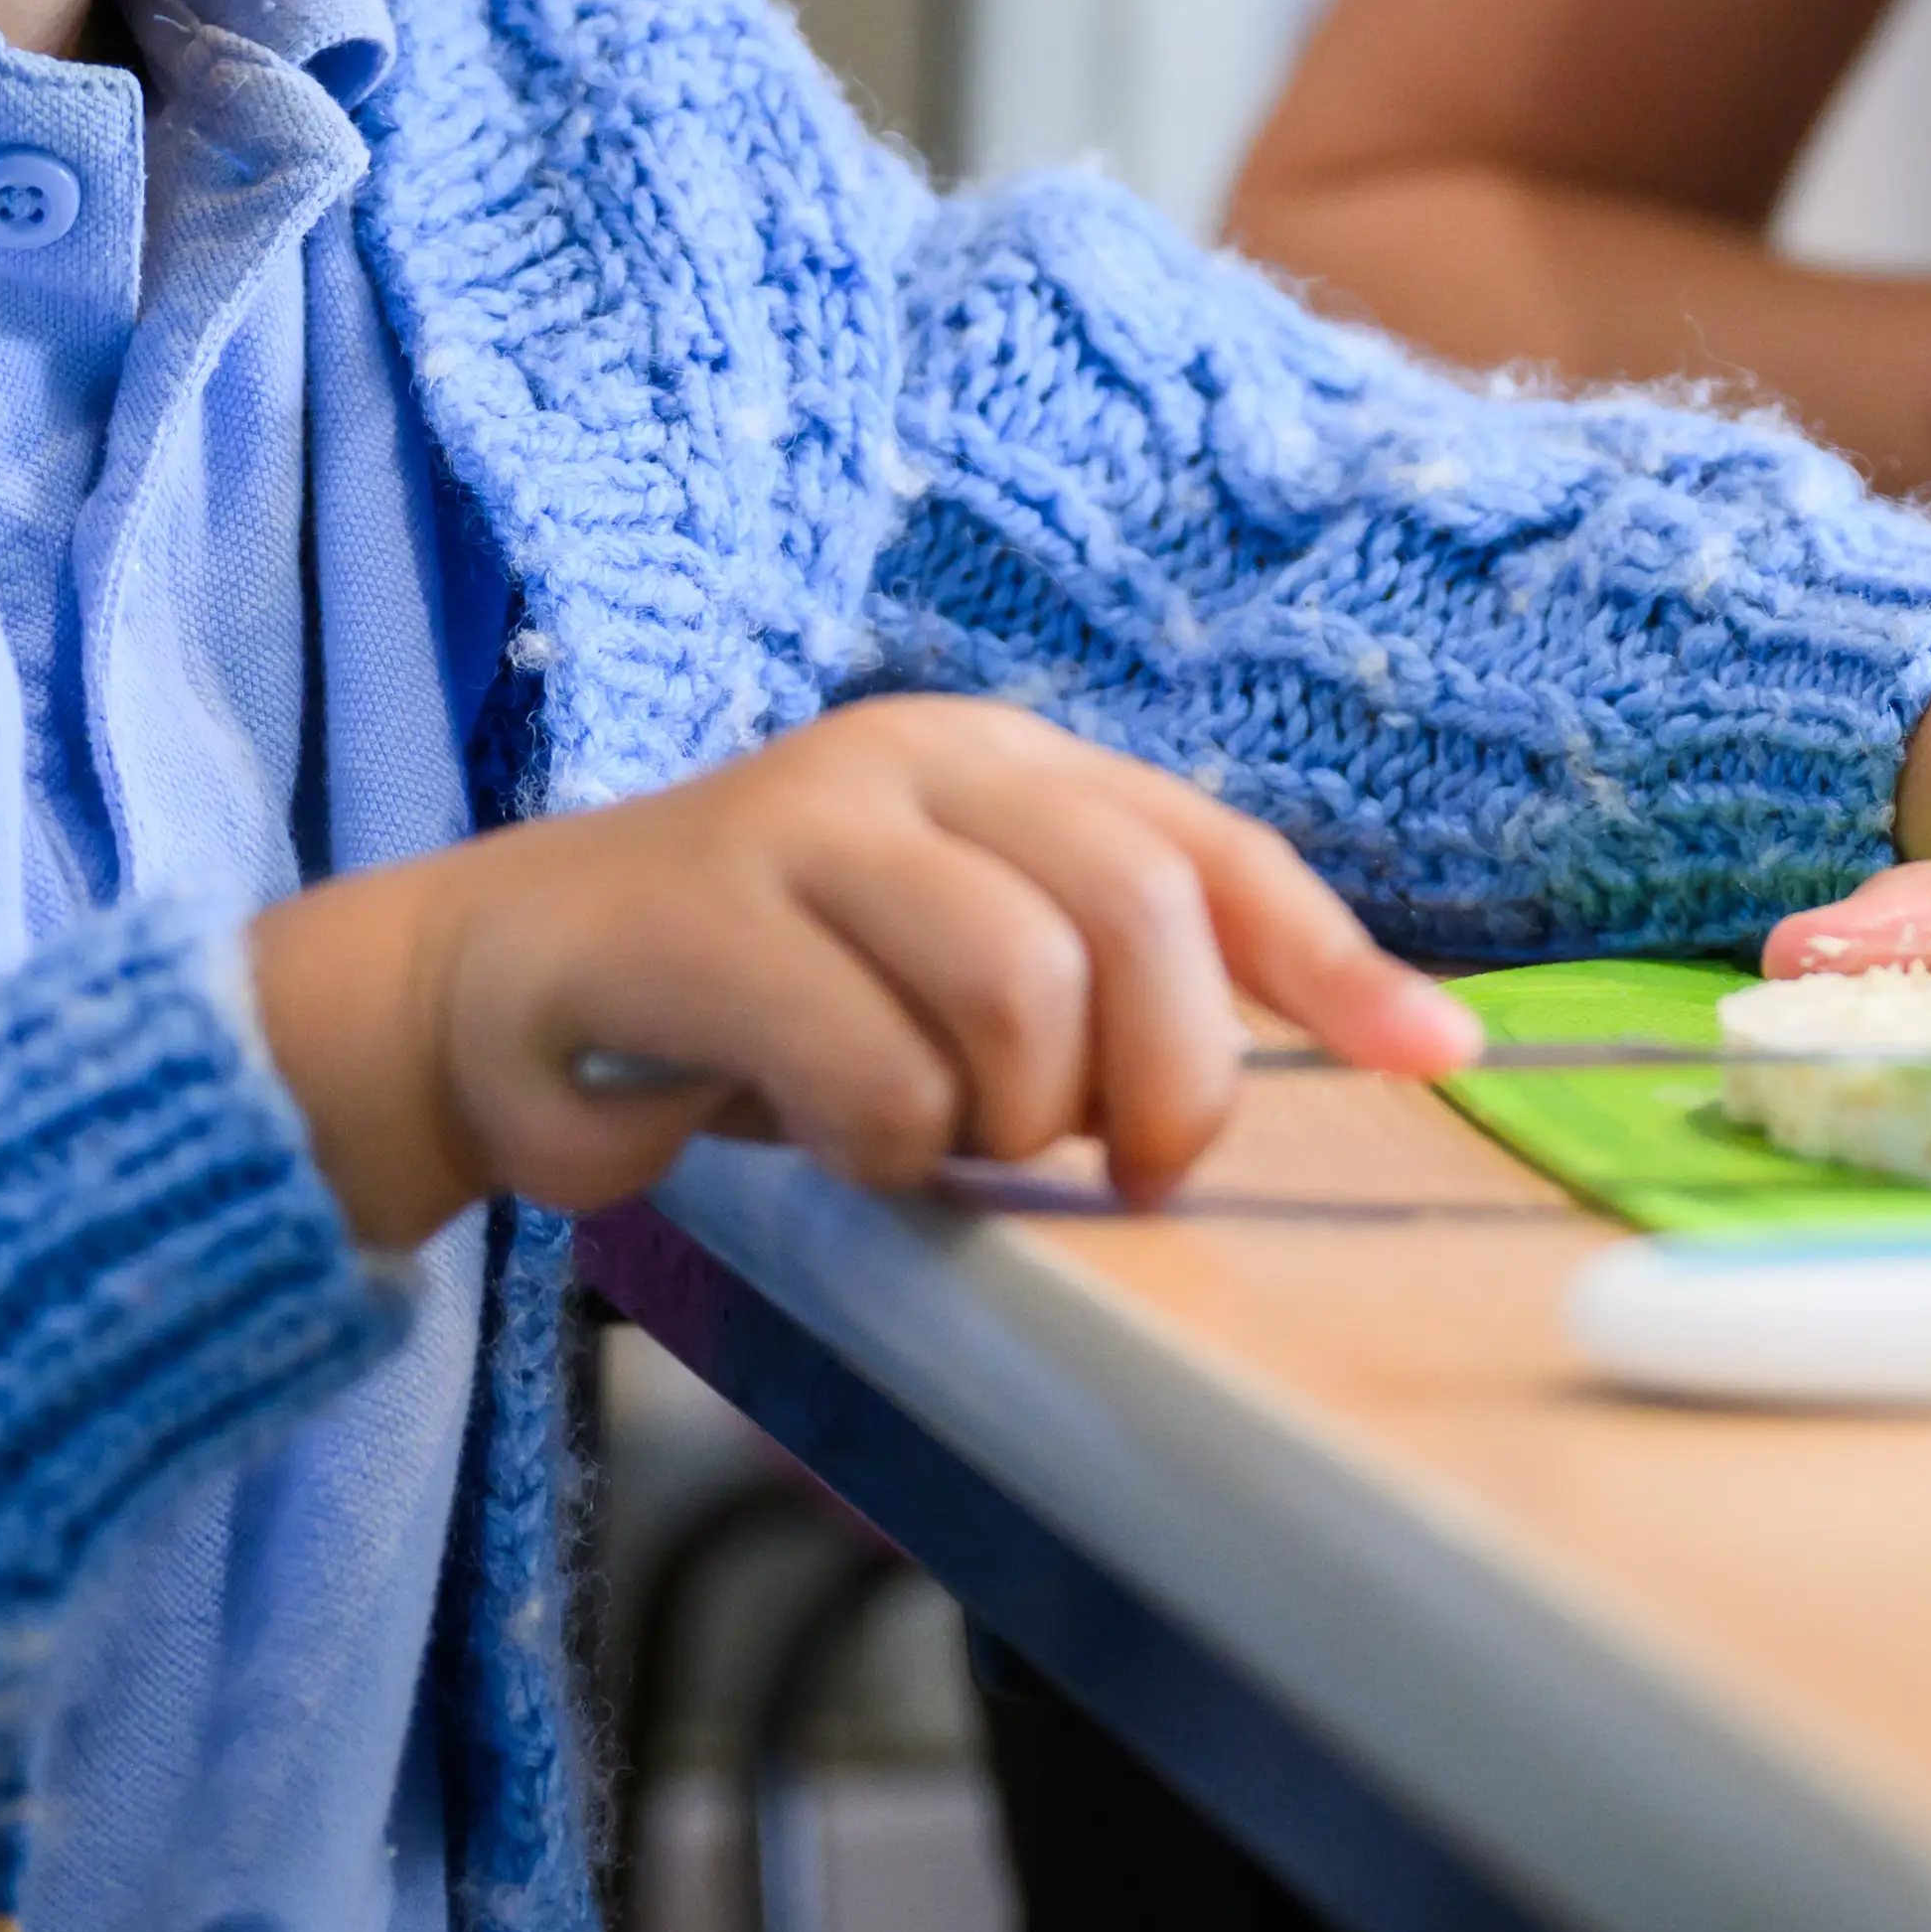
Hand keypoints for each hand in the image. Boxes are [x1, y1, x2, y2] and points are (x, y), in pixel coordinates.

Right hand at [243, 698, 1480, 1244]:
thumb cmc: (761, 1006)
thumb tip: (1333, 1057)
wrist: (495, 991)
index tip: (1435, 1058)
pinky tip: (836, 1146)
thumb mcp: (953, 976)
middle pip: (1141, 912)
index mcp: (1005, 766)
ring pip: (1021, 985)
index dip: (1334, 959)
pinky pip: (874, 1062)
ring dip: (1007, 1118)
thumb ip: (1105, 996)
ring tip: (937, 1144)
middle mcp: (921, 761)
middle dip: (1170, 1078)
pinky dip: (885, 1144)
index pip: (1211, 850)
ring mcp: (805, 823)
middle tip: (1119, 1170)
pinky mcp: (699, 912)